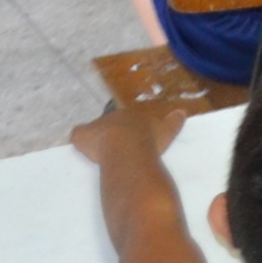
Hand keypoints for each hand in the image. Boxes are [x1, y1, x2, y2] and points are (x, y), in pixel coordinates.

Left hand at [70, 99, 184, 167]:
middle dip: (113, 132)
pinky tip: (83, 149)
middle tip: (117, 145)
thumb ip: (174, 120)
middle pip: (112, 122)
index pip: (130, 118)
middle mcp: (115, 116)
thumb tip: (182, 112)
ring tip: (101, 150)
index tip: (131, 136)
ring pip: (95, 128)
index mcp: (133, 114)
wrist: (127, 150)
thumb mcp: (168, 130)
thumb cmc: (149, 140)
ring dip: (97, 137)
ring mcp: (97, 126)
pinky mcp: (82, 136)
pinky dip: (80, 141)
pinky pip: (79, 135)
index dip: (130, 128)